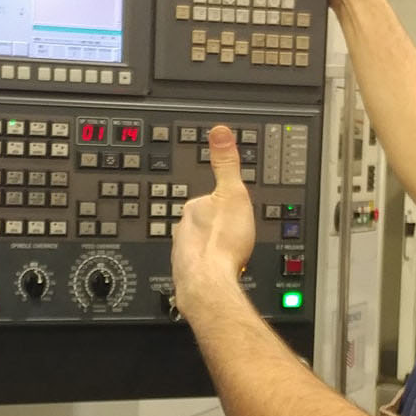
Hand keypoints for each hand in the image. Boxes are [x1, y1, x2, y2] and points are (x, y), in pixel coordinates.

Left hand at [170, 125, 254, 315]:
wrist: (209, 284)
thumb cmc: (222, 243)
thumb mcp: (233, 193)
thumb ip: (226, 164)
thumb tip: (219, 132)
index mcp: (194, 209)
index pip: (206, 201)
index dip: (221, 206)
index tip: (232, 212)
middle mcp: (182, 230)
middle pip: (200, 225)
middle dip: (213, 228)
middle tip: (232, 234)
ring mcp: (182, 254)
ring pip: (197, 247)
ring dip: (210, 249)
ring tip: (226, 254)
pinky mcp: (186, 276)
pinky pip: (199, 268)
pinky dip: (208, 268)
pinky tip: (219, 272)